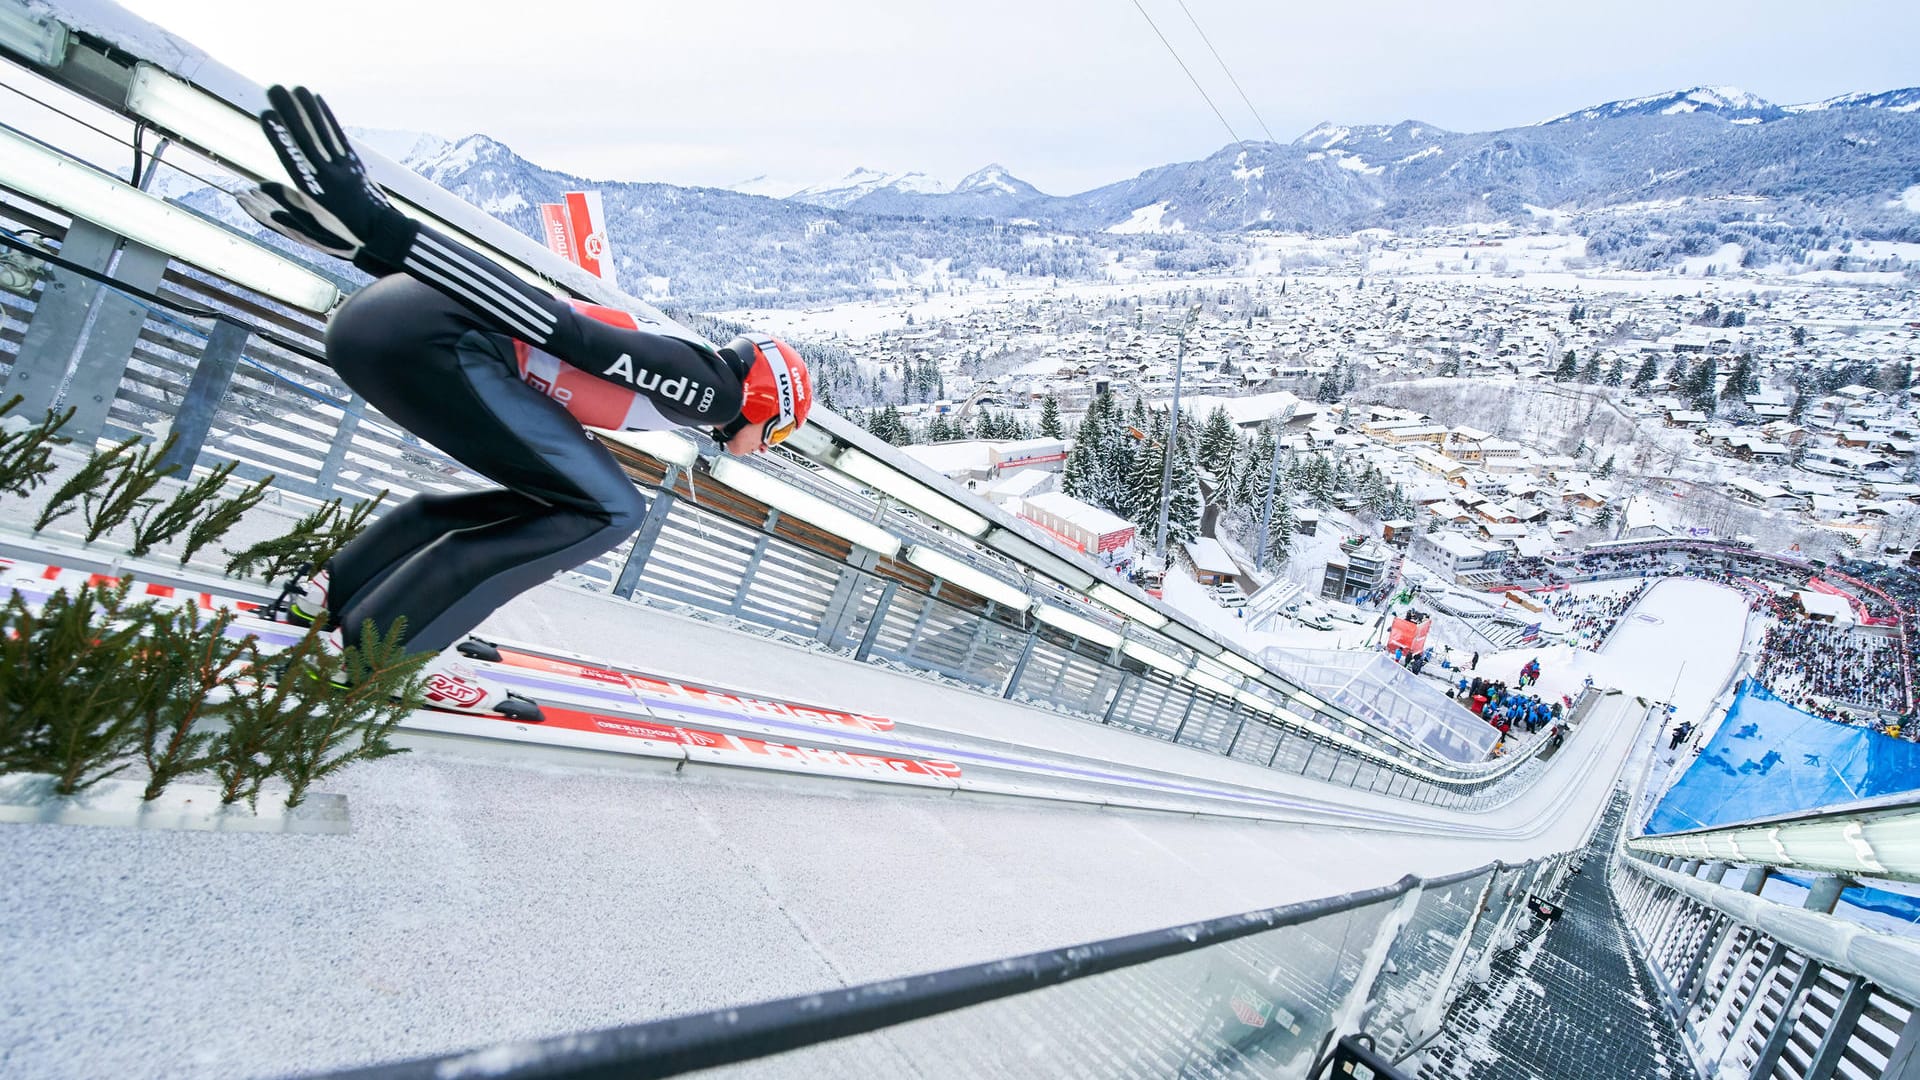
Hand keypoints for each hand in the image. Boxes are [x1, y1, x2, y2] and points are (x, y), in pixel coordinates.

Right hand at [256, 85, 410, 262]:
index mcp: (315, 192)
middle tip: (274, 89)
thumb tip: (254, 190)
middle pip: (306, 139)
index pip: (292, 158)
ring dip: (308, 109)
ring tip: (295, 87)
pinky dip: (327, 117)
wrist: (383, 234)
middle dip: (290, 113)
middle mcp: (329, 175)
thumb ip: (284, 209)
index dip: (279, 135)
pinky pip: (338, 135)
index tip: (266, 114)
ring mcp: (344, 166)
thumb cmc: (343, 235)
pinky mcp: (354, 161)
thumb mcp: (312, 228)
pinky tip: (316, 100)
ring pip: (323, 133)